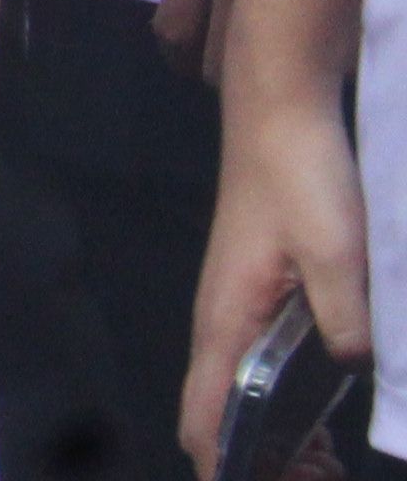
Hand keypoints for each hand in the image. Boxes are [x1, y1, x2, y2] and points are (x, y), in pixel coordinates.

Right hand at [185, 89, 372, 464]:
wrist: (282, 115)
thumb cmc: (298, 178)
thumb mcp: (338, 255)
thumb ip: (346, 324)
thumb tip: (355, 373)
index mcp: (226, 322)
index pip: (205, 418)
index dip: (229, 469)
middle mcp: (220, 325)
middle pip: (217, 420)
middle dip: (261, 464)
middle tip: (323, 477)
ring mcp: (236, 313)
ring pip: (238, 400)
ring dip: (275, 441)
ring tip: (328, 465)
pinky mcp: (257, 301)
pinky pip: (256, 375)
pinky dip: (285, 411)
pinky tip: (326, 422)